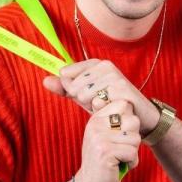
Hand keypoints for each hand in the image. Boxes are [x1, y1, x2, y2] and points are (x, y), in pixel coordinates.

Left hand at [43, 59, 160, 133]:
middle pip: (74, 86)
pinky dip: (101, 111)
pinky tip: (110, 110)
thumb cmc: (108, 104)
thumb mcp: (84, 96)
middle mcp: (105, 66)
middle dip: (82, 100)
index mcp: (95, 63)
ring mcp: (115, 76)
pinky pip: (97, 102)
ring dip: (92, 106)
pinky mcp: (122, 90)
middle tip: (98, 103)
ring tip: (105, 106)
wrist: (136, 117)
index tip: (84, 95)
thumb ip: (64, 88)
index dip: (71, 89)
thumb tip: (45, 81)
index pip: (66, 74)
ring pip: (84, 94)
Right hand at [74, 100, 140, 181]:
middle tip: (120, 150)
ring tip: (118, 159)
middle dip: (133, 138)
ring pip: (135, 138)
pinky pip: (133, 153)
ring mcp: (99, 139)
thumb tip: (128, 102)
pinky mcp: (105, 153)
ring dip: (132, 153)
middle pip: (133, 120)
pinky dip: (131, 163)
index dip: (129, 121)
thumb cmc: (102, 162)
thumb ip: (114, 120)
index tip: (119, 135)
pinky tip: (119, 166)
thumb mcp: (105, 137)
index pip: (124, 104)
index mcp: (96, 118)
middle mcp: (95, 125)